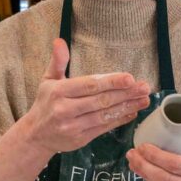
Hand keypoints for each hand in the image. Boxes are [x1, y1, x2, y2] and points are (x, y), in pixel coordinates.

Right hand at [22, 39, 150, 157]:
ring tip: (144, 99)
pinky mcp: (80, 139)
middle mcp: (65, 109)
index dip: (111, 82)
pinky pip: (104, 128)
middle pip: (101, 100)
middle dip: (125, 94)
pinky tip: (133, 112)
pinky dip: (120, 120)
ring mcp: (73, 126)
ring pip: (105, 115)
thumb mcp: (47, 80)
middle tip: (144, 87)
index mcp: (58, 91)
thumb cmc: (45, 103)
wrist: (35, 135)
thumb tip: (60, 41)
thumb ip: (57, 61)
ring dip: (127, 107)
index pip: (89, 85)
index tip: (130, 78)